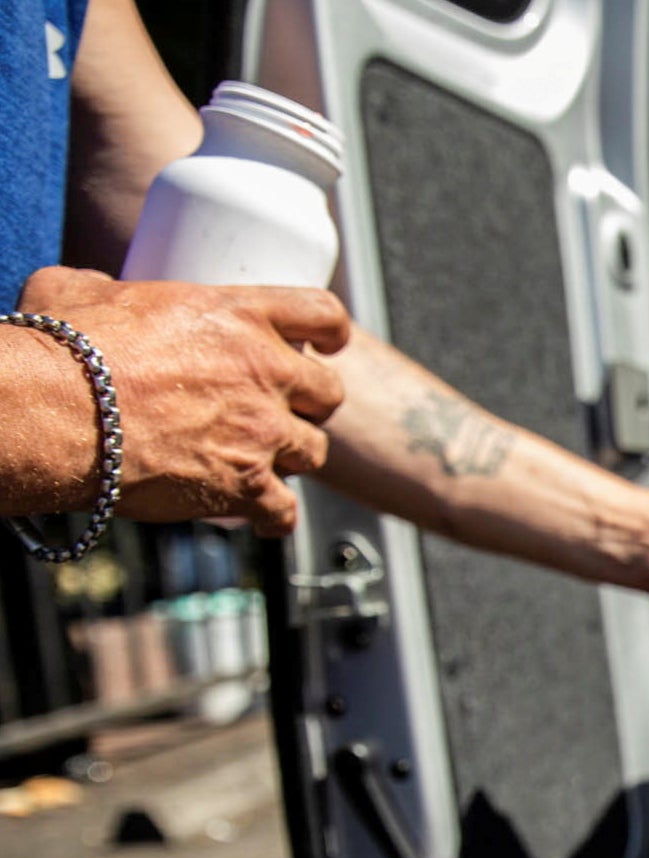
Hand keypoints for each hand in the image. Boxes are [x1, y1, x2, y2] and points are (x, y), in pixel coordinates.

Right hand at [16, 267, 351, 536]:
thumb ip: (107, 287)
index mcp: (240, 315)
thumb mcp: (81, 291)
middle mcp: (266, 372)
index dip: (331, 331)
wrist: (57, 414)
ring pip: (314, 451)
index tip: (326, 345)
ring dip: (293, 457)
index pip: (322, 314)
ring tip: (261, 458)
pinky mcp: (247, 486)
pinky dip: (274, 518)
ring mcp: (263, 432)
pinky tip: (259, 519)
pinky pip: (284, 512)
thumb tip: (97, 289)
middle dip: (311, 403)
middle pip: (328, 393)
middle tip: (282, 409)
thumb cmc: (64, 350)